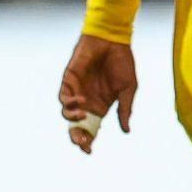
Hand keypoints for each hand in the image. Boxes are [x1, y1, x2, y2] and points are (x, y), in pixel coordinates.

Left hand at [59, 33, 137, 153]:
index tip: (89, 151)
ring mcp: (77, 91)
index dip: (88, 141)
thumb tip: (126, 131)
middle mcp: (86, 102)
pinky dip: (69, 102)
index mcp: (100, 107)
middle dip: (76, 136)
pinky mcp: (69, 79)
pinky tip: (81, 101)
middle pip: (75, 125)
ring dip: (72, 118)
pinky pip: (63, 96)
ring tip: (83, 115)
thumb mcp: (128, 89)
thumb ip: (125, 109)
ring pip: (66, 113)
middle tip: (82, 142)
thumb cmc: (122, 62)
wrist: (114, 39)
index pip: (91, 129)